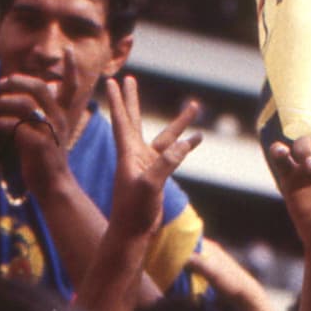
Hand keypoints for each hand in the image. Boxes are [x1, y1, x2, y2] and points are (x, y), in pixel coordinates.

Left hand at [0, 49, 80, 194]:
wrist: (53, 187)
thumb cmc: (45, 159)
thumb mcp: (44, 132)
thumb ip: (35, 113)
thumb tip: (20, 97)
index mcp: (62, 115)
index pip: (71, 86)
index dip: (71, 67)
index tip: (68, 49)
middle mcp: (59, 120)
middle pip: (40, 88)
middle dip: (18, 81)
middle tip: (1, 84)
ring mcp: (50, 132)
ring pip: (27, 105)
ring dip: (5, 102)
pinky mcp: (39, 146)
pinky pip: (18, 127)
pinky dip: (2, 122)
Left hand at [105, 76, 200, 237]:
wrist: (133, 232)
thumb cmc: (134, 210)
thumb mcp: (150, 185)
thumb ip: (166, 164)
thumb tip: (183, 144)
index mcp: (128, 153)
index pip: (121, 120)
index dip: (118, 100)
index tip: (112, 81)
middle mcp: (136, 154)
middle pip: (134, 119)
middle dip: (133, 99)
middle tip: (130, 78)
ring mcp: (148, 164)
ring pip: (164, 136)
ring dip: (178, 122)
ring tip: (195, 105)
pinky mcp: (158, 174)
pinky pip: (174, 154)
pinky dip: (185, 146)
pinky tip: (197, 138)